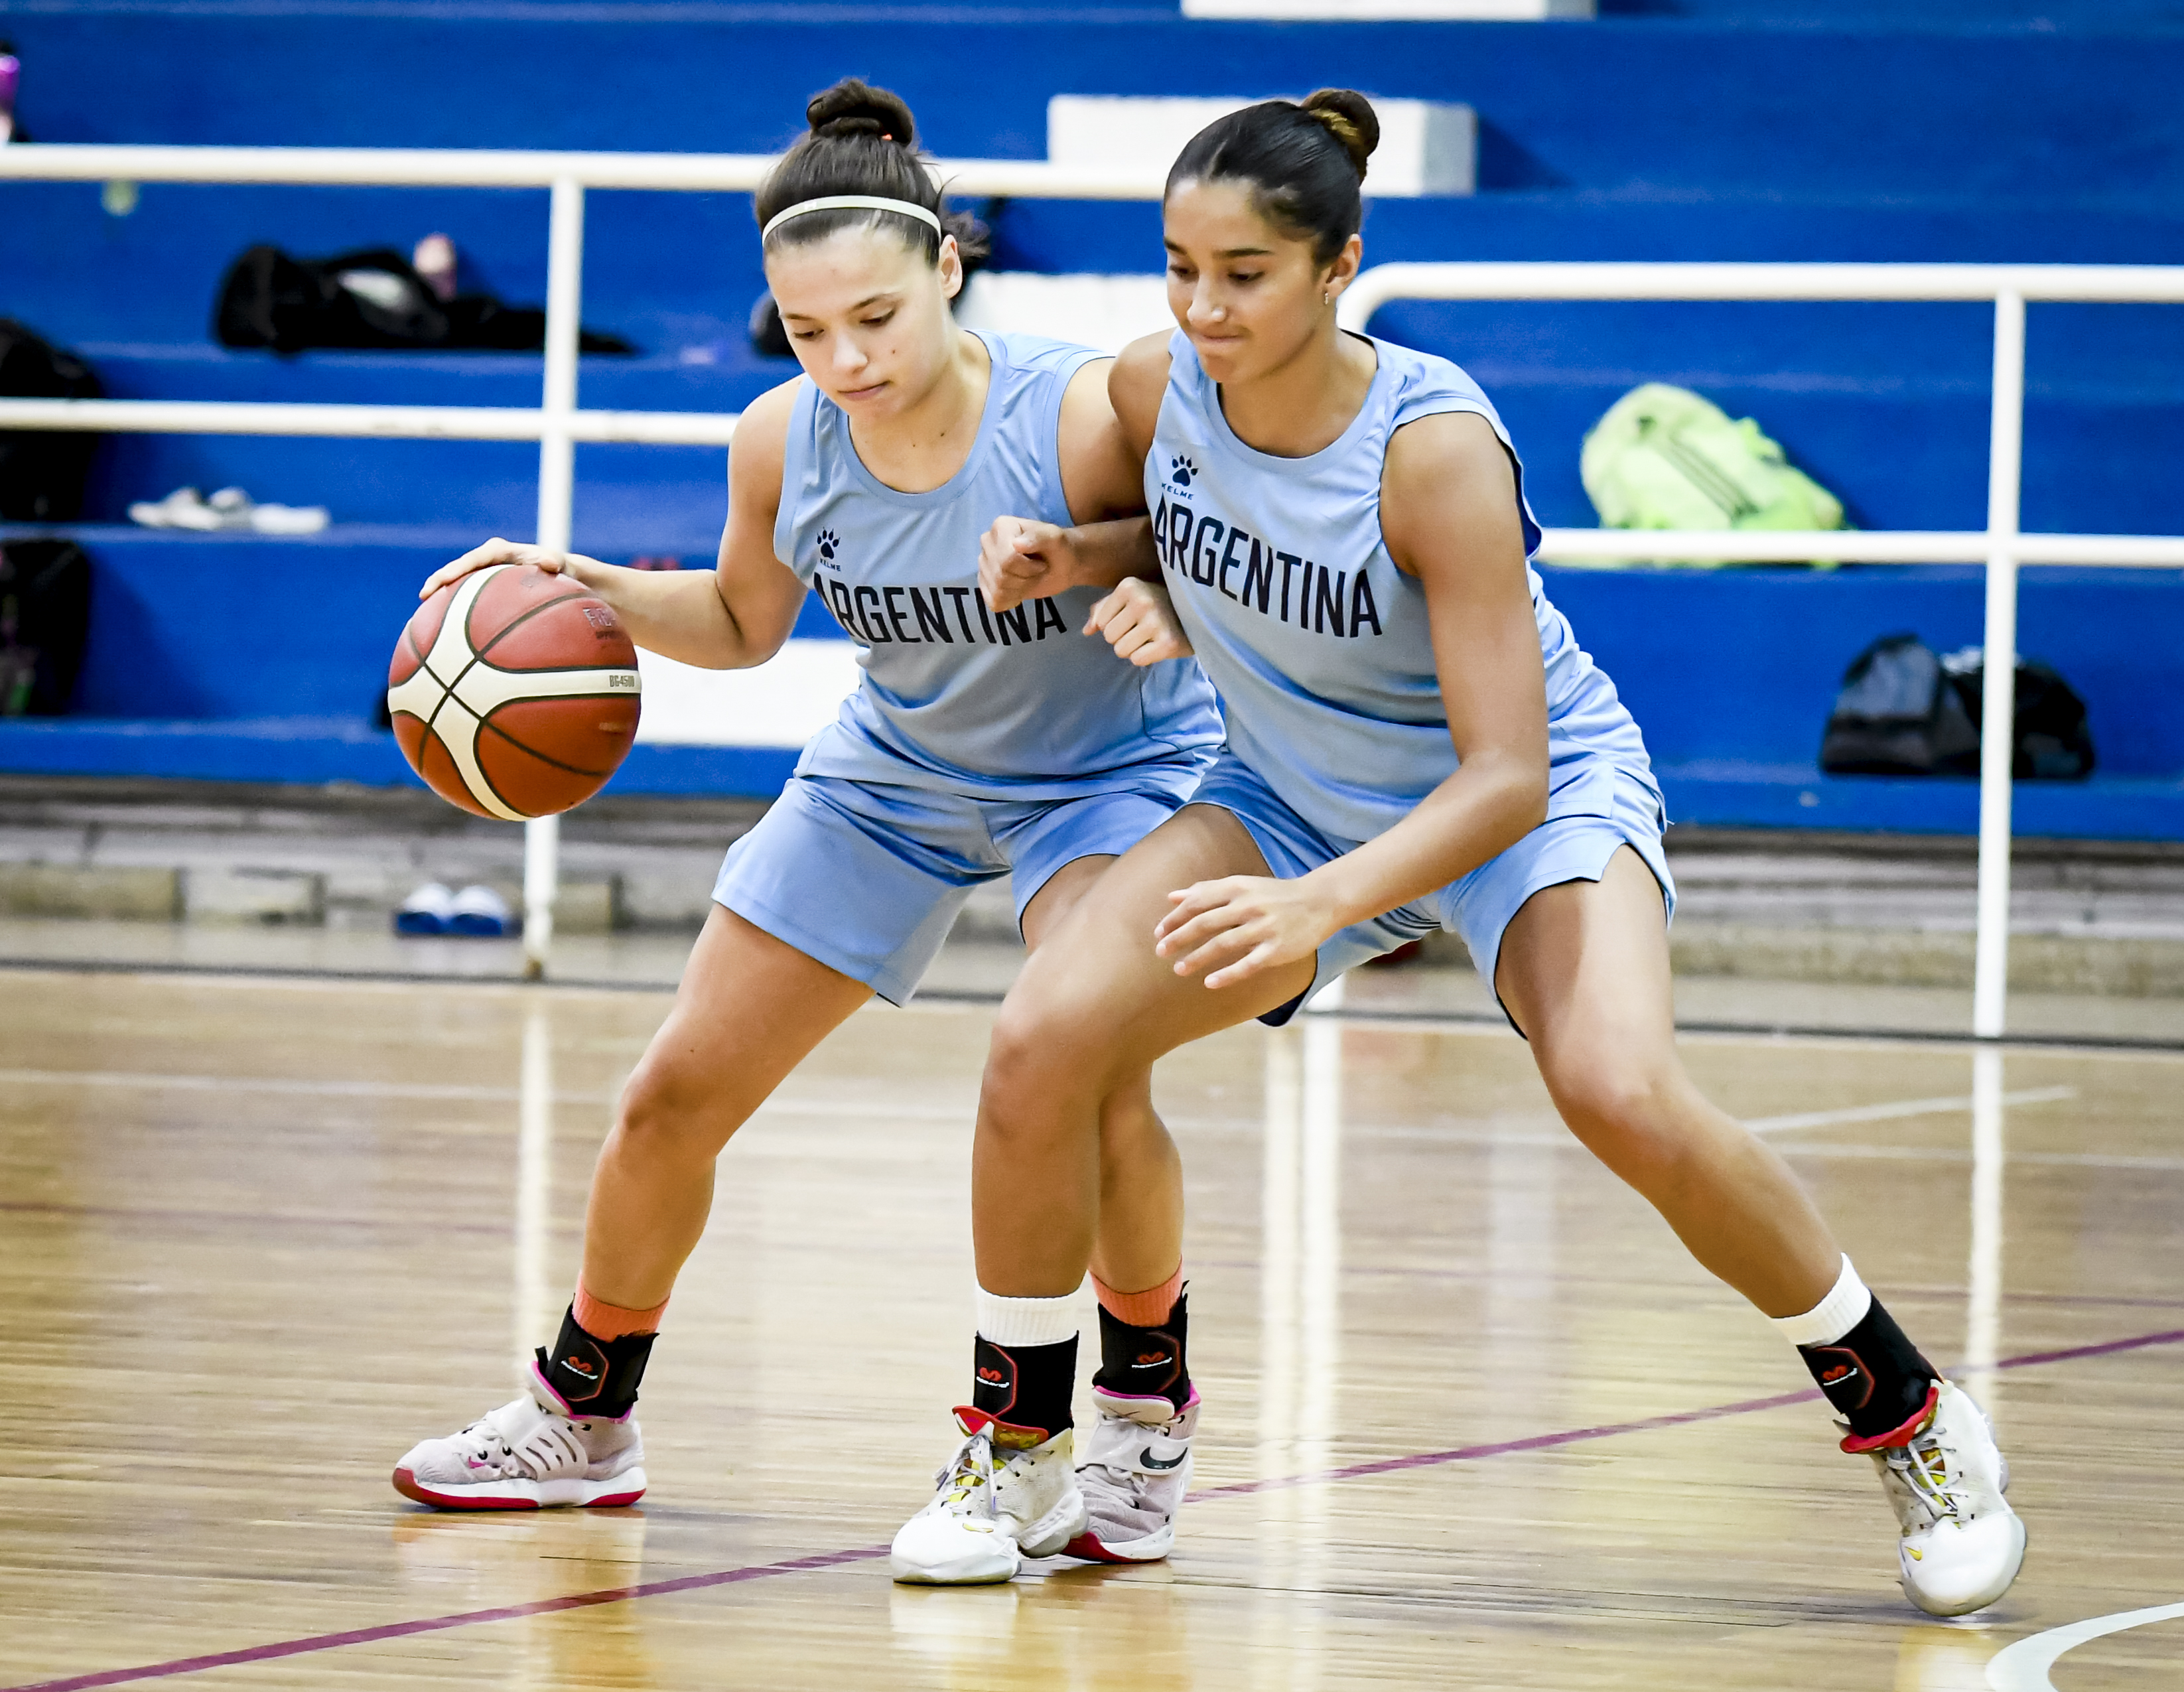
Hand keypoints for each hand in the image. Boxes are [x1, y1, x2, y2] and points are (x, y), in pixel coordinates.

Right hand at [419, 537, 574, 601]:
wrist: (561, 573)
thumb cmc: (561, 568)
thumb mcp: (562, 563)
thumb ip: (556, 561)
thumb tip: (551, 563)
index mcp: (501, 551)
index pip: (475, 559)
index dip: (457, 569)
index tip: (444, 580)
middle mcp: (488, 559)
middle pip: (458, 569)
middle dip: (440, 580)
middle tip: (423, 595)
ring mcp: (484, 573)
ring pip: (458, 583)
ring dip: (441, 594)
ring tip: (422, 613)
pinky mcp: (484, 586)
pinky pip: (466, 596)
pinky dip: (454, 608)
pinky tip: (443, 627)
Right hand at [979, 516, 1076, 614]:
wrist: (1061, 564)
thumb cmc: (1058, 548)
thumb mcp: (1055, 538)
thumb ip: (1039, 537)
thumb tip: (1017, 544)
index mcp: (1000, 527)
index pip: (1006, 559)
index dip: (1027, 567)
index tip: (1041, 562)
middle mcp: (987, 543)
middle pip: (1001, 576)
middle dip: (1025, 579)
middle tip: (1037, 571)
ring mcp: (984, 564)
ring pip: (997, 590)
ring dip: (1020, 589)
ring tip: (1029, 578)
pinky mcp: (986, 583)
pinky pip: (993, 601)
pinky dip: (1010, 601)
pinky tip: (1019, 590)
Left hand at [1085, 578, 1193, 666]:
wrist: (1196, 614)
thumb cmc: (1157, 604)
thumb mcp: (1129, 598)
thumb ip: (1103, 610)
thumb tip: (1087, 630)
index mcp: (1128, 586)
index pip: (1101, 622)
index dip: (1113, 625)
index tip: (1132, 618)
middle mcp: (1142, 601)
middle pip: (1109, 637)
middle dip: (1122, 638)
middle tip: (1141, 630)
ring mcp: (1156, 621)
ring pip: (1121, 651)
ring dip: (1133, 649)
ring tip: (1149, 638)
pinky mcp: (1168, 642)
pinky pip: (1138, 660)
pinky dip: (1146, 657)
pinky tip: (1157, 645)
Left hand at [1154, 873, 1338, 990]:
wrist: (1319, 901)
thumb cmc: (1274, 894)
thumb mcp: (1241, 885)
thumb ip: (1206, 890)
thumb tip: (1171, 896)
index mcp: (1237, 887)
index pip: (1197, 902)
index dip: (1174, 918)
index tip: (1158, 933)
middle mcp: (1248, 906)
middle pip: (1204, 923)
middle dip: (1178, 938)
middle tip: (1160, 952)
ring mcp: (1263, 928)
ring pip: (1222, 944)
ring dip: (1197, 958)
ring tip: (1179, 969)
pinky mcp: (1276, 949)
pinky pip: (1248, 964)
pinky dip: (1227, 974)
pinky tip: (1210, 983)